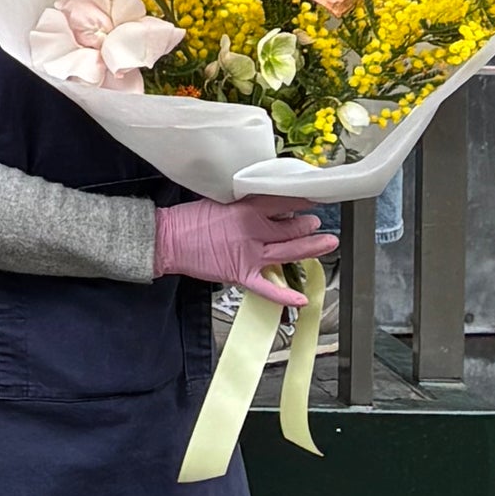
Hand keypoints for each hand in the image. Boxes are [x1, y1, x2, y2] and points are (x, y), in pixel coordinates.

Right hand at [156, 196, 336, 304]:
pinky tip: (302, 298)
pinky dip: (285, 296)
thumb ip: (245, 203)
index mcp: (245, 209)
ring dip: (310, 248)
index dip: (300, 200)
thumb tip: (267, 203)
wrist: (167, 239)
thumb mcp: (219, 200)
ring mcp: (248, 255)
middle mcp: (252, 231)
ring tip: (327, 243)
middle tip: (315, 223)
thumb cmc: (188, 219)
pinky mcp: (240, 274)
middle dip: (306, 225)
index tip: (312, 198)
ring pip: (287, 253)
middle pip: (289, 228)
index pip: (281, 201)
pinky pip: (267, 288)